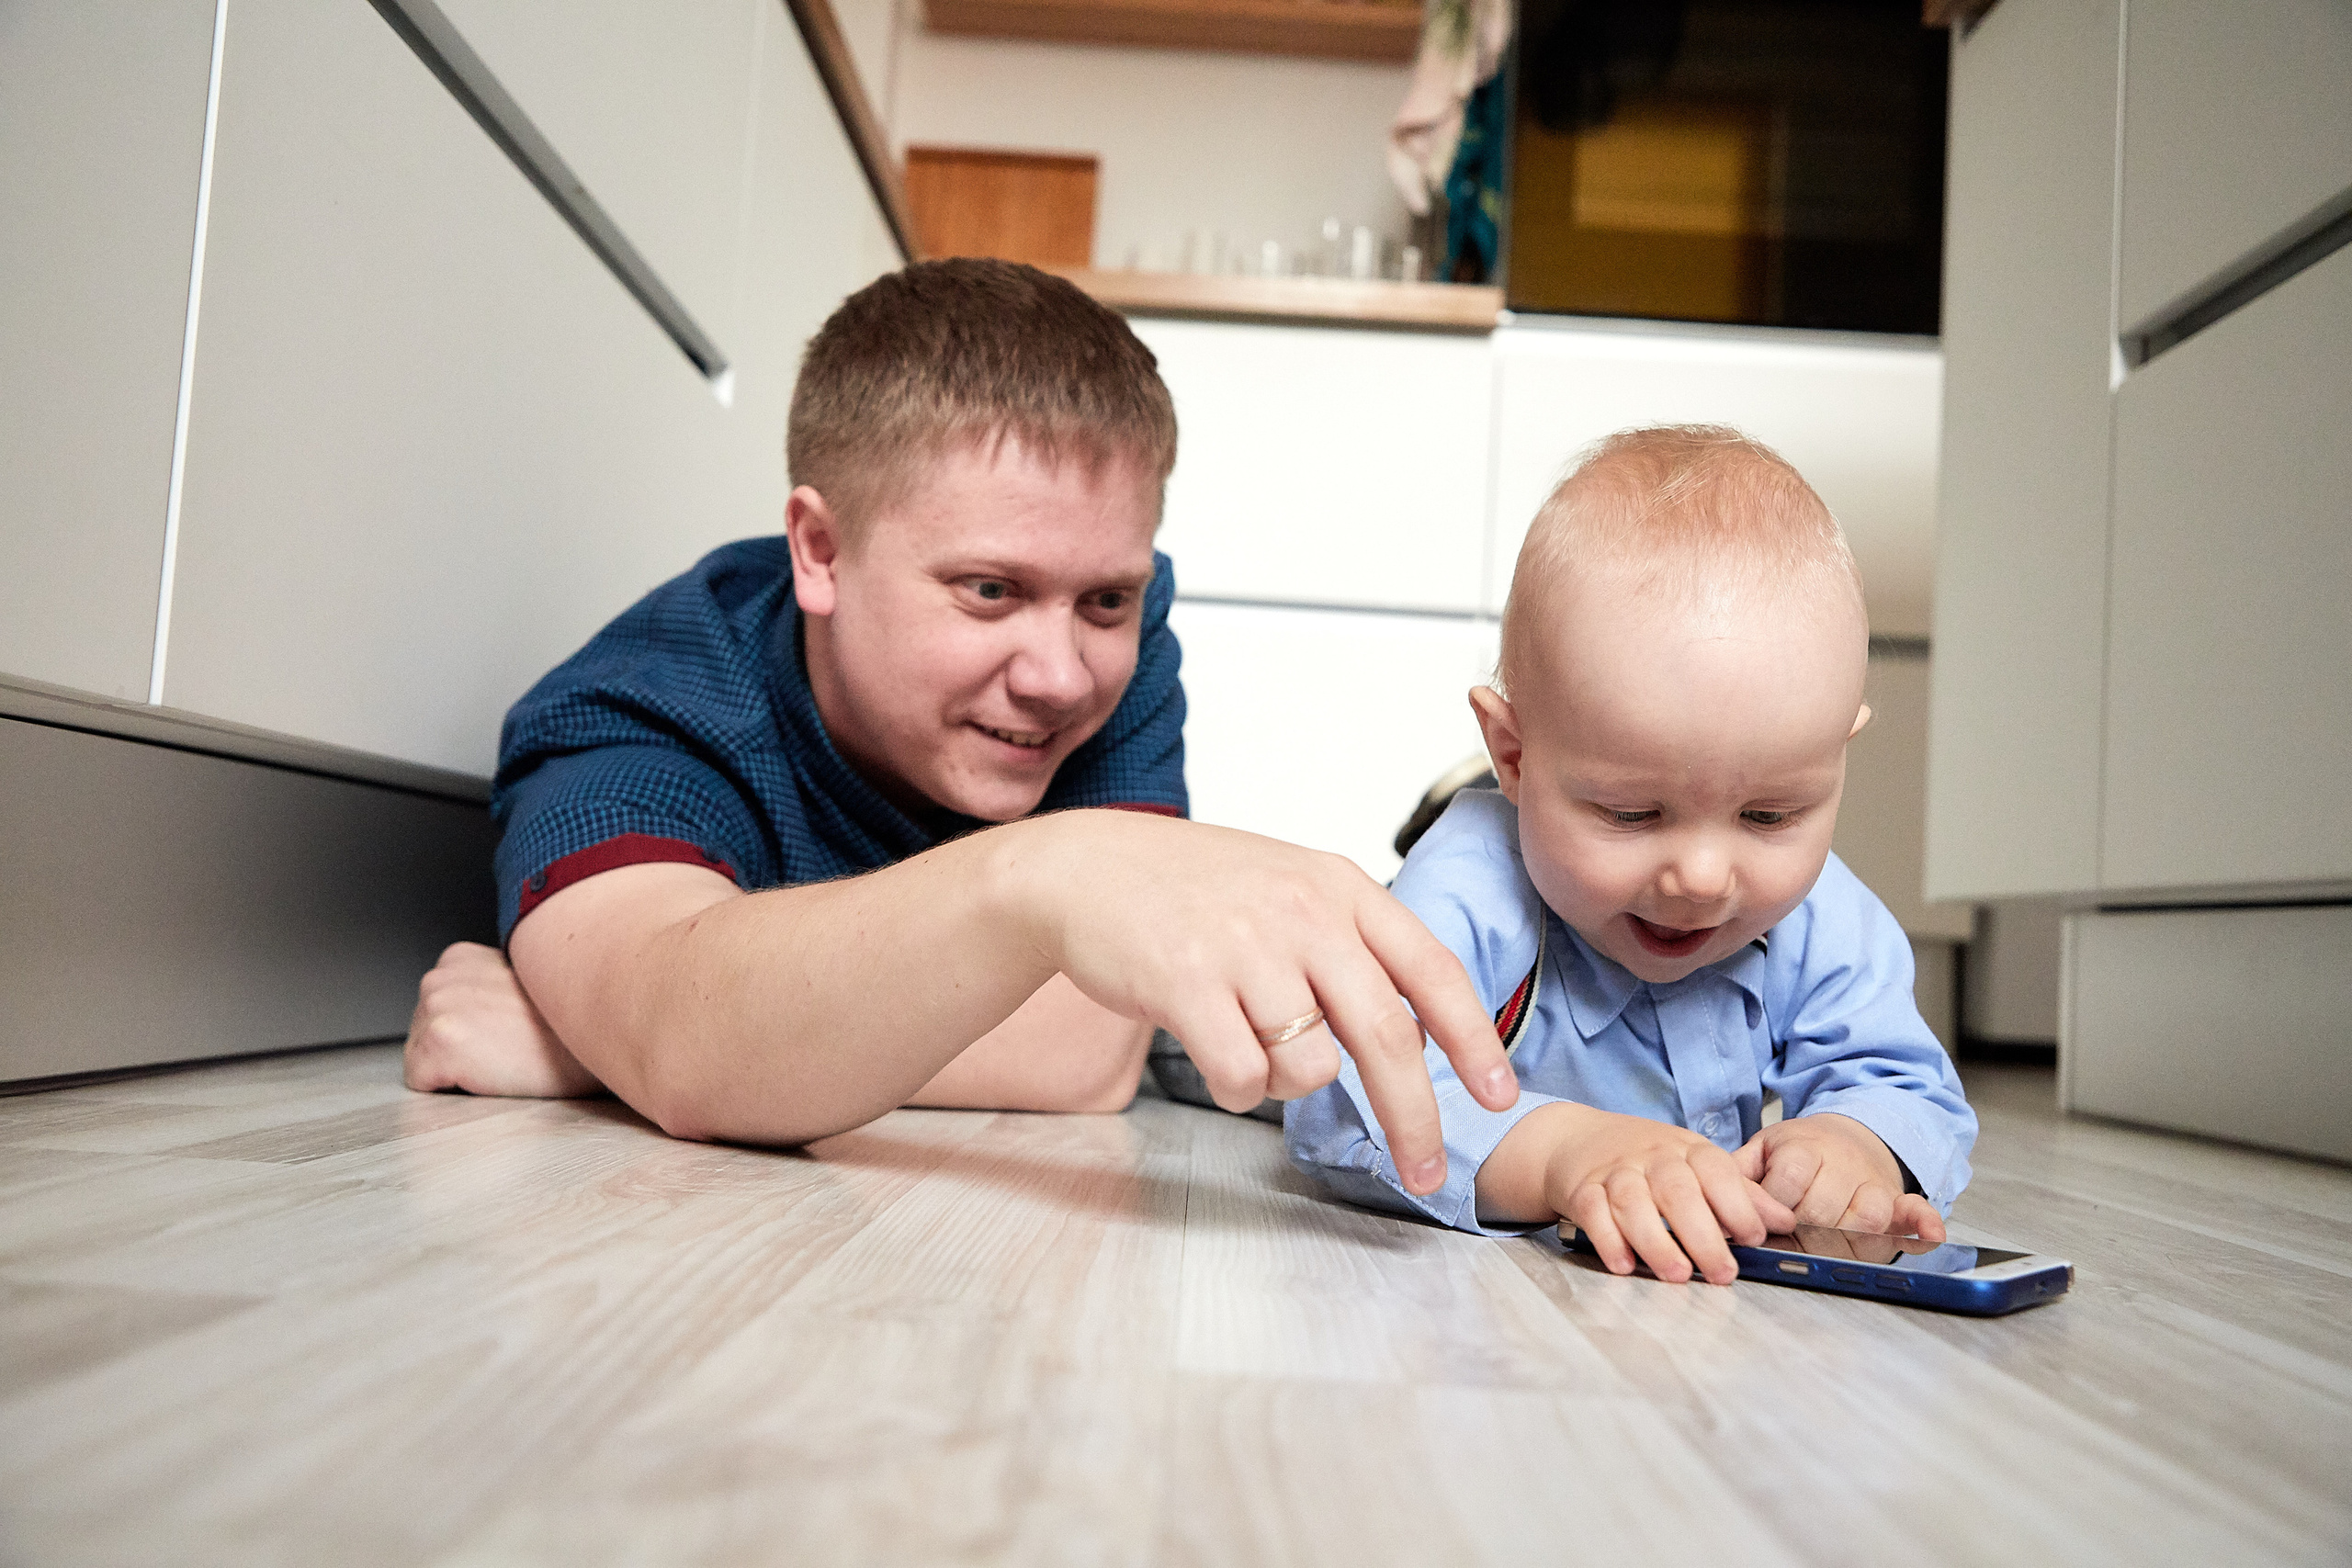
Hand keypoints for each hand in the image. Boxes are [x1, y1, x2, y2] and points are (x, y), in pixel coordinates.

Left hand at [404, 942, 604, 1097]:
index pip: (438, 1012)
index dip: (471, 1032)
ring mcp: (436, 1007)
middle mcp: (439, 976)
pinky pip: (421, 1084)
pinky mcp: (438, 1042)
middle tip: (506, 1048)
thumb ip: (488, 987)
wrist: (598, 1035)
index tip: (504, 1033)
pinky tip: (491, 1073)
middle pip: (421, 1035)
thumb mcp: (523, 983)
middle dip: (457, 1049)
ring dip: (454, 1068)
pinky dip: (451, 1088)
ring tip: (502, 1058)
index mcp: (458, 958)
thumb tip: (478, 1013)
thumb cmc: (570, 1021)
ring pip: (420, 1060)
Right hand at [1014, 812, 1517, 1194]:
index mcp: (1340, 887)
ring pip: (1309, 1068)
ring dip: (1288, 1083)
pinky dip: (1236, 1087)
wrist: (1087, 869)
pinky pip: (1243, 1079)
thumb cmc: (1197, 891)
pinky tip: (1211, 1046)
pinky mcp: (1186, 985)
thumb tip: (1418, 1038)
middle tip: (1425, 1172)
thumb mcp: (1292, 888)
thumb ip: (1354, 949)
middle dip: (1415, 1120)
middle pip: (1386, 1038)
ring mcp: (1244, 948)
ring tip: (1247, 1038)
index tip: (1502, 1096)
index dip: (1476, 1039)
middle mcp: (1302, 913)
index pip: (1432, 969)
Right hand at [1543, 1105, 1796, 1284]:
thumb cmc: (1647, 1159)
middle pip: (1678, 1191)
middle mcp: (1652, 1157)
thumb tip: (1785, 1222)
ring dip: (1656, 1241)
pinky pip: (1593, 1212)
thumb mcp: (1696, 1164)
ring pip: (1634, 1203)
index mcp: (1688, 1150)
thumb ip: (1741, 1194)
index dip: (1737, 1204)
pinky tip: (1623, 1264)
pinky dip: (1607, 1239)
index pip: (1717, 1171)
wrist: (1577, 1139)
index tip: (1752, 1238)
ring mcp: (1615, 1172)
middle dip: (1702, 1235)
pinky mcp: (1582, 1190)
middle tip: (1721, 1273)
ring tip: (1677, 1274)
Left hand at [1736, 1113, 1944, 1242]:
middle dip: (1804, 1228)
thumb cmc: (1798, 1152)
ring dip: (1849, 1234)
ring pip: (1866, 1215)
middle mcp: (1841, 1165)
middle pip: (1823, 1209)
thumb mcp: (1761, 1150)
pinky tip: (1930, 1235)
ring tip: (1830, 1246)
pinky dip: (1922, 1223)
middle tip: (1791, 1235)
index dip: (1772, 1207)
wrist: (1844, 1136)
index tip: (1759, 1221)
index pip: (1787, 1184)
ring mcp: (1871, 1182)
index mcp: (1803, 1150)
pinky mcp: (1895, 1200)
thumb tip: (1711, 1196)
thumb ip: (1738, 1172)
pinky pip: (1914, 1209)